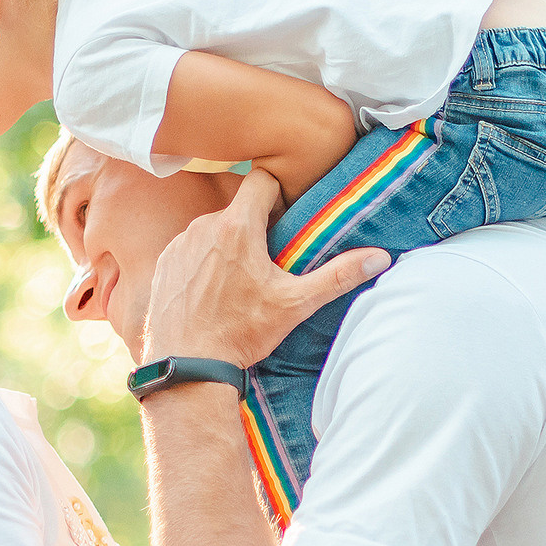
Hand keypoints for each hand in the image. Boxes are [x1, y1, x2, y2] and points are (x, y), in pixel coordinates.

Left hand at [139, 169, 388, 368]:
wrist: (187, 365)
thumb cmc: (241, 332)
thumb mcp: (296, 304)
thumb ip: (338, 275)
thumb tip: (379, 258)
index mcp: (238, 227)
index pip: (261, 180)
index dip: (278, 193)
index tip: (286, 217)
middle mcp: (204, 226)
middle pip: (238, 208)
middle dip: (254, 226)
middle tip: (268, 261)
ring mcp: (180, 243)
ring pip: (212, 229)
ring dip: (227, 245)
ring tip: (238, 281)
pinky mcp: (165, 262)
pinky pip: (189, 248)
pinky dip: (202, 262)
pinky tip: (211, 291)